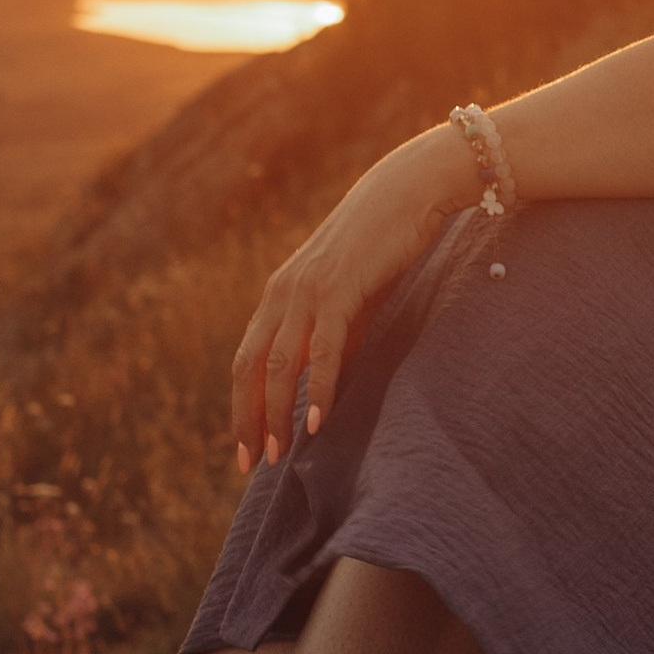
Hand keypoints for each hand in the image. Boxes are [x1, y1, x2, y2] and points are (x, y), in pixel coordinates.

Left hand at [231, 129, 476, 469]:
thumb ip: (336, 334)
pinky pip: (321, 348)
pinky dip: (315, 387)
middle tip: (249, 464)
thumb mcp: (352, 296)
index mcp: (281, 294)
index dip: (243, 406)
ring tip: (278, 454)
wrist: (411, 190)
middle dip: (247, 418)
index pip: (248, 360)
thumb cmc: (385, 242)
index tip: (246, 448)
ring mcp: (308, 289)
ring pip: (279, 363)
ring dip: (276, 413)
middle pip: (250, 367)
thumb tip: (328, 383)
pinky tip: (315, 422)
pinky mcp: (339, 288)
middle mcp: (284, 292)